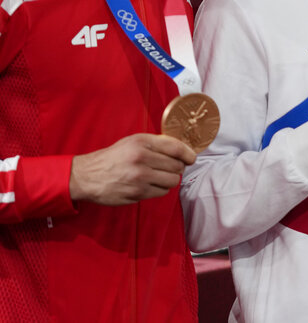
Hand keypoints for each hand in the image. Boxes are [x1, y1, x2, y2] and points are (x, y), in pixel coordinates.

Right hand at [69, 133, 196, 204]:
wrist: (87, 176)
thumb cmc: (113, 157)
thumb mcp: (133, 142)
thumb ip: (156, 144)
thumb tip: (183, 150)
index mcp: (141, 143)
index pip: (176, 148)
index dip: (188, 154)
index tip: (191, 158)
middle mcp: (141, 159)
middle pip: (177, 166)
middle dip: (176, 168)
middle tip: (168, 168)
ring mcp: (139, 178)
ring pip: (172, 181)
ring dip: (169, 180)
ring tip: (159, 176)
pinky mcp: (137, 193)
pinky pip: (161, 192)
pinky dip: (159, 189)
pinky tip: (149, 184)